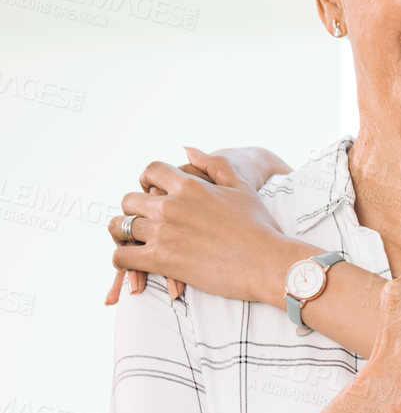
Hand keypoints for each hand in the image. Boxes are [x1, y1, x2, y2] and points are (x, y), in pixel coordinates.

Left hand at [105, 150, 290, 306]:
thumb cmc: (261, 227)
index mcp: (189, 185)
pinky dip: (120, 259)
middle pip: (130, 199)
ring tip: (128, 243)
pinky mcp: (162, 260)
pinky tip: (128, 263)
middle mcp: (171, 205)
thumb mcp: (241, 187)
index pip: (151, 171)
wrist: (268, 263)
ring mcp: (164, 232)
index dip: (146, 180)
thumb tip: (187, 149)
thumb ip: (213, 164)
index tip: (150, 192)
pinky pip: (123, 256)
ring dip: (122, 234)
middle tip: (140, 222)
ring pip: (121, 227)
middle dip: (133, 209)